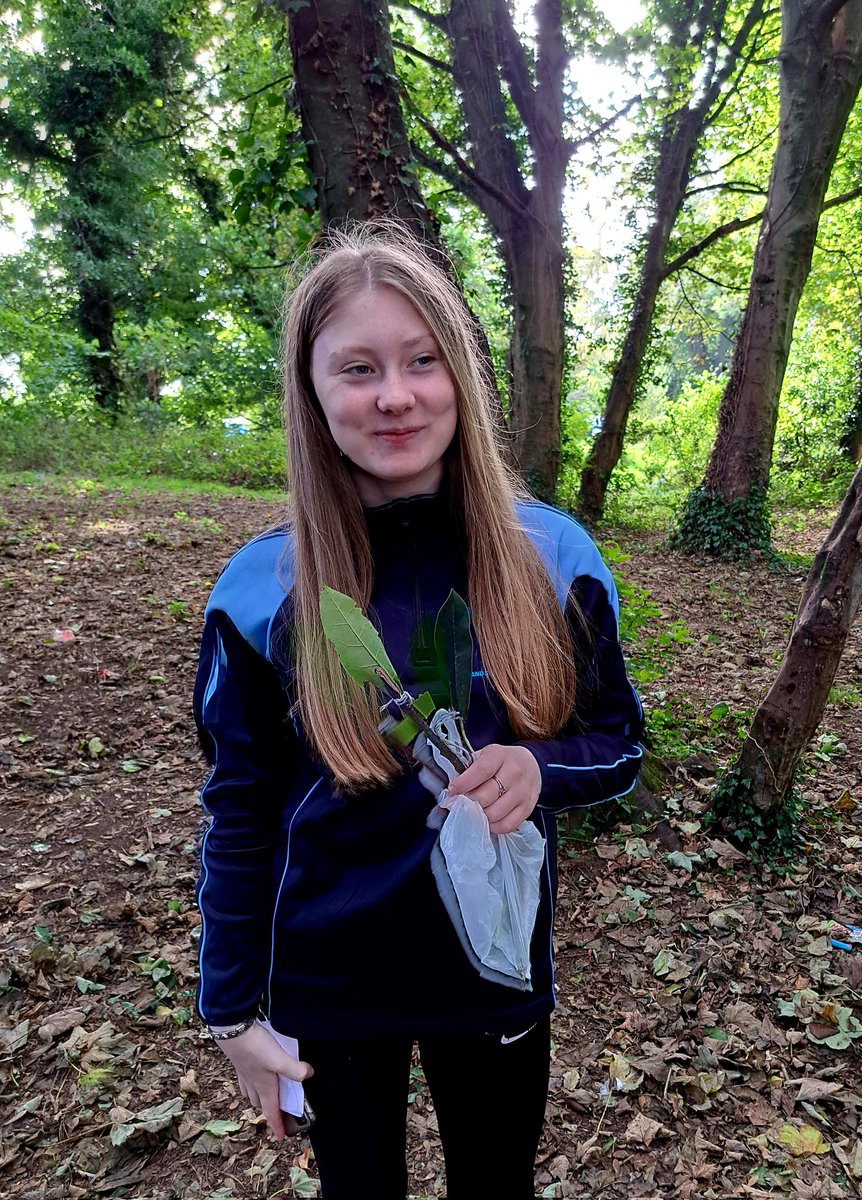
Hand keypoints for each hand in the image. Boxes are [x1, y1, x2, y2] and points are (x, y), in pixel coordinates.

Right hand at [217, 1022, 312, 1140]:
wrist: (232, 1031)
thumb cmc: (254, 1048)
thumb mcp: (279, 1060)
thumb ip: (295, 1069)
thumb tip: (309, 1074)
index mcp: (264, 1087)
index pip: (271, 1112)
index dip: (277, 1126)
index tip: (281, 1138)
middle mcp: (253, 1083)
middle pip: (261, 1104)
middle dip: (269, 1111)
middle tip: (279, 1114)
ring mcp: (245, 1073)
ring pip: (251, 1092)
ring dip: (259, 1098)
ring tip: (268, 1096)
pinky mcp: (241, 1062)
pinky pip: (247, 1079)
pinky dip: (252, 1083)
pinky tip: (256, 1074)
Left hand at [447, 744, 541, 834]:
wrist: (531, 765)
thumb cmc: (500, 762)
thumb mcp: (485, 755)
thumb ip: (469, 769)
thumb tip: (452, 789)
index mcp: (499, 755)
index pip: (481, 770)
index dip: (464, 783)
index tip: (452, 790)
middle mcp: (514, 772)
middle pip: (486, 796)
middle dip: (469, 802)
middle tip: (462, 802)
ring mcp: (522, 792)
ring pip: (495, 813)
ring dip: (480, 815)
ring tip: (475, 810)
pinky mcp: (527, 808)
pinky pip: (506, 825)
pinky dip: (493, 826)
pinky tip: (488, 818)